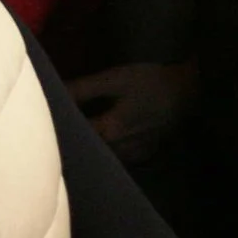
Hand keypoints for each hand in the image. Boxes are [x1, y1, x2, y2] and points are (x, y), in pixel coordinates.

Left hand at [67, 61, 195, 165]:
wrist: (188, 90)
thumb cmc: (150, 81)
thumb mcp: (114, 79)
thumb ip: (84, 88)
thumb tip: (56, 92)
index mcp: (110, 132)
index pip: (75, 137)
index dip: (61, 129)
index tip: (48, 121)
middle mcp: (120, 150)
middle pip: (89, 151)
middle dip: (76, 141)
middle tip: (61, 129)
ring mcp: (135, 155)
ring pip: (105, 158)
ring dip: (93, 148)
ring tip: (81, 135)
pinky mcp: (146, 154)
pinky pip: (120, 159)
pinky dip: (110, 152)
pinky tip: (107, 141)